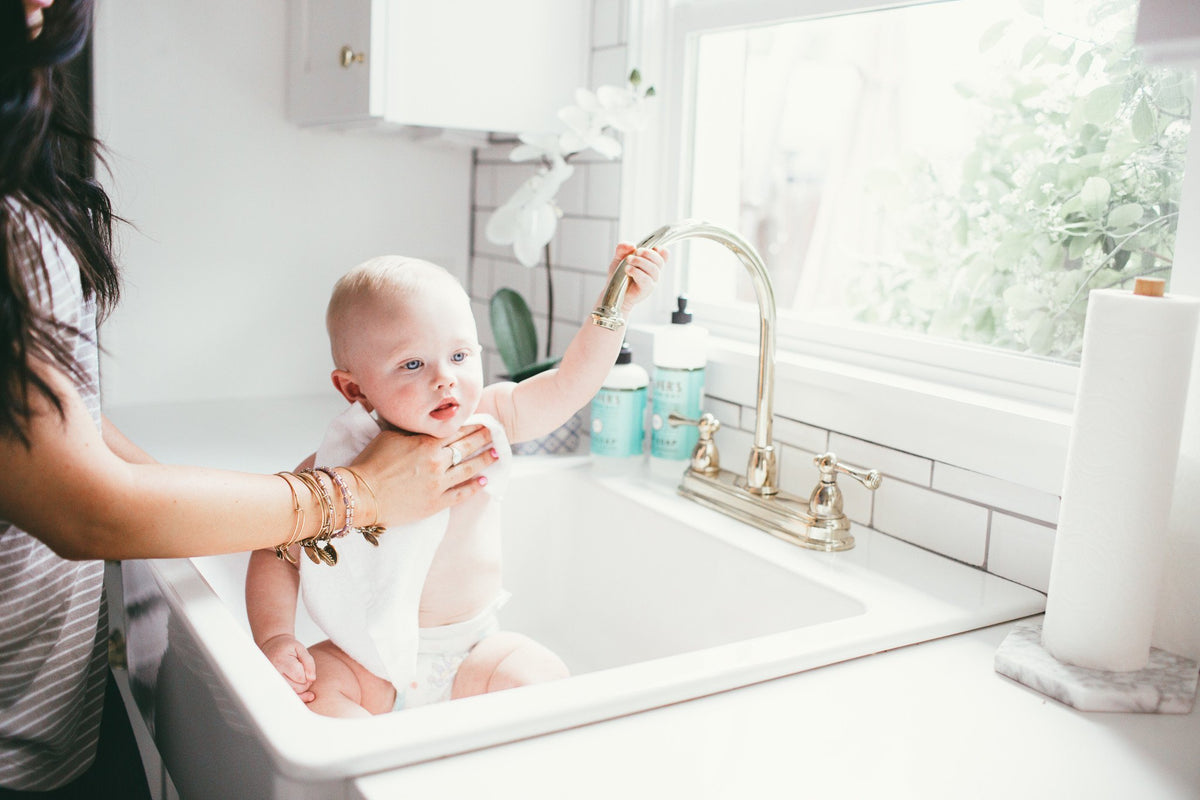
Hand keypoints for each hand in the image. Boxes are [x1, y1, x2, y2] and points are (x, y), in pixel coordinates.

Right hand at [260, 634, 315, 701]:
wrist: (271, 647)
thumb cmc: (287, 648)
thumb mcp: (300, 649)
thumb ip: (309, 662)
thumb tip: (312, 679)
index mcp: (281, 661)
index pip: (300, 676)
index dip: (307, 674)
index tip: (305, 668)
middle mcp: (274, 674)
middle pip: (296, 687)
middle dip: (305, 683)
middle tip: (304, 673)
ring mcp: (271, 682)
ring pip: (292, 694)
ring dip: (301, 689)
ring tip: (300, 678)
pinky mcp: (272, 688)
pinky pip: (286, 698)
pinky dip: (297, 697)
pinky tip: (306, 696)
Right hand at [349, 424, 497, 525]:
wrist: (361, 494)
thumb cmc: (371, 463)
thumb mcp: (389, 436)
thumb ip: (411, 430)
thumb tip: (422, 423)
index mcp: (426, 443)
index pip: (456, 431)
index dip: (471, 426)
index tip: (482, 422)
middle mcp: (436, 462)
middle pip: (467, 447)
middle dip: (483, 439)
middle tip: (495, 433)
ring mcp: (438, 484)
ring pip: (469, 469)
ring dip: (485, 460)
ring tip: (496, 453)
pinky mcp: (435, 503)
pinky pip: (461, 494)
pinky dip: (474, 487)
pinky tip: (483, 481)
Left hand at [609, 243, 665, 310]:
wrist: (612, 290)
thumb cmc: (618, 275)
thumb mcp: (618, 258)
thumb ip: (622, 249)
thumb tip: (631, 245)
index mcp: (650, 262)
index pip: (664, 256)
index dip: (662, 250)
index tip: (654, 247)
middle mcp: (653, 272)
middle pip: (659, 260)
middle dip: (647, 253)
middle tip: (635, 252)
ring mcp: (651, 281)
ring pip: (653, 269)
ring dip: (640, 262)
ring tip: (628, 261)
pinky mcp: (646, 290)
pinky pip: (646, 280)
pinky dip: (637, 272)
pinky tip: (628, 270)